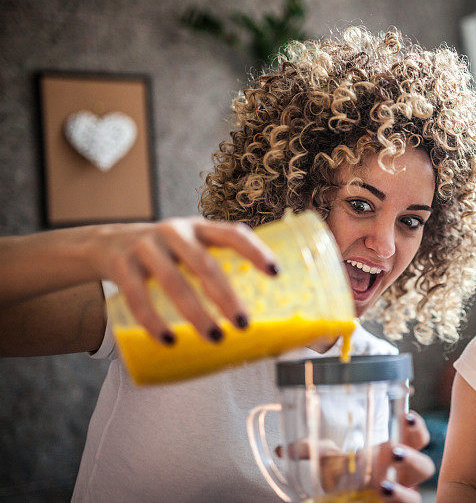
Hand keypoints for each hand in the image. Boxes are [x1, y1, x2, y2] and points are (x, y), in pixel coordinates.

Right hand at [91, 217, 277, 343]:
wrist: (106, 243)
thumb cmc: (164, 255)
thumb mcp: (189, 250)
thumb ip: (215, 269)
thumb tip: (255, 314)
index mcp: (199, 228)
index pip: (232, 234)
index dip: (255, 251)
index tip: (275, 273)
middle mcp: (174, 232)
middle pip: (205, 264)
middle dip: (226, 296)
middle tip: (243, 324)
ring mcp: (146, 246)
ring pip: (174, 282)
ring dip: (196, 313)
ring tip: (215, 338)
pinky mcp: (121, 264)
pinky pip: (137, 296)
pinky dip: (153, 321)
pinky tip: (169, 340)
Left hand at [276, 411, 434, 501]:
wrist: (342, 498)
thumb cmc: (343, 475)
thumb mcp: (327, 460)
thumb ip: (309, 451)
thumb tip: (284, 449)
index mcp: (394, 453)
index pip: (416, 437)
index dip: (417, 427)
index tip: (406, 416)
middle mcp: (402, 477)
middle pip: (424, 466)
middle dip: (413, 458)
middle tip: (395, 452)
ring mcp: (398, 497)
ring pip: (415, 497)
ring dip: (402, 493)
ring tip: (382, 487)